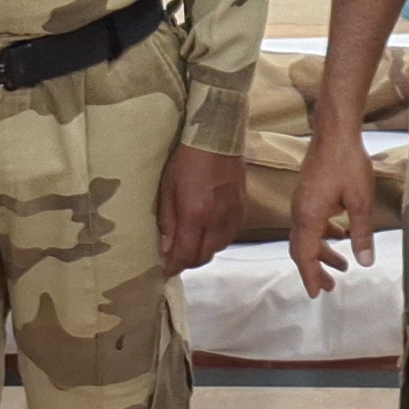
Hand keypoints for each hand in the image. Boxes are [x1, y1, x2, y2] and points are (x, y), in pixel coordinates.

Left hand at [156, 145, 244, 274]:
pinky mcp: (242, 208)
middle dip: (188, 262)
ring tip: (192, 244)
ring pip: (219, 248)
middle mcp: (216, 220)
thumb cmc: (186, 160)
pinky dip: (218, 240)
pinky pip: (230, 235)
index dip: (174, 266)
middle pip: (204, 256)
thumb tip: (165, 249)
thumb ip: (167, 221)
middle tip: (176, 258)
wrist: (217, 137)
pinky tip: (209, 232)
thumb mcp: (167, 188)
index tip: (166, 271)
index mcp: (195, 215)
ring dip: (204, 251)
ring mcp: (232, 215)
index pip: (185, 254)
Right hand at [284, 134, 383, 297]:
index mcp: (309, 217)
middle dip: (315, 268)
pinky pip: (311, 221)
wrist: (335, 133)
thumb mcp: (360, 202)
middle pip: (302, 248)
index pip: (305, 256)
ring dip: (322, 251)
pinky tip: (340, 233)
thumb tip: (365, 262)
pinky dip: (323, 233)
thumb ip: (361, 233)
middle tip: (329, 286)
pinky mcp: (308, 192)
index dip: (310, 276)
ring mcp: (301, 201)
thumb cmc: (348, 164)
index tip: (316, 294)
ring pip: (307, 235)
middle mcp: (299, 211)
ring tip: (341, 264)